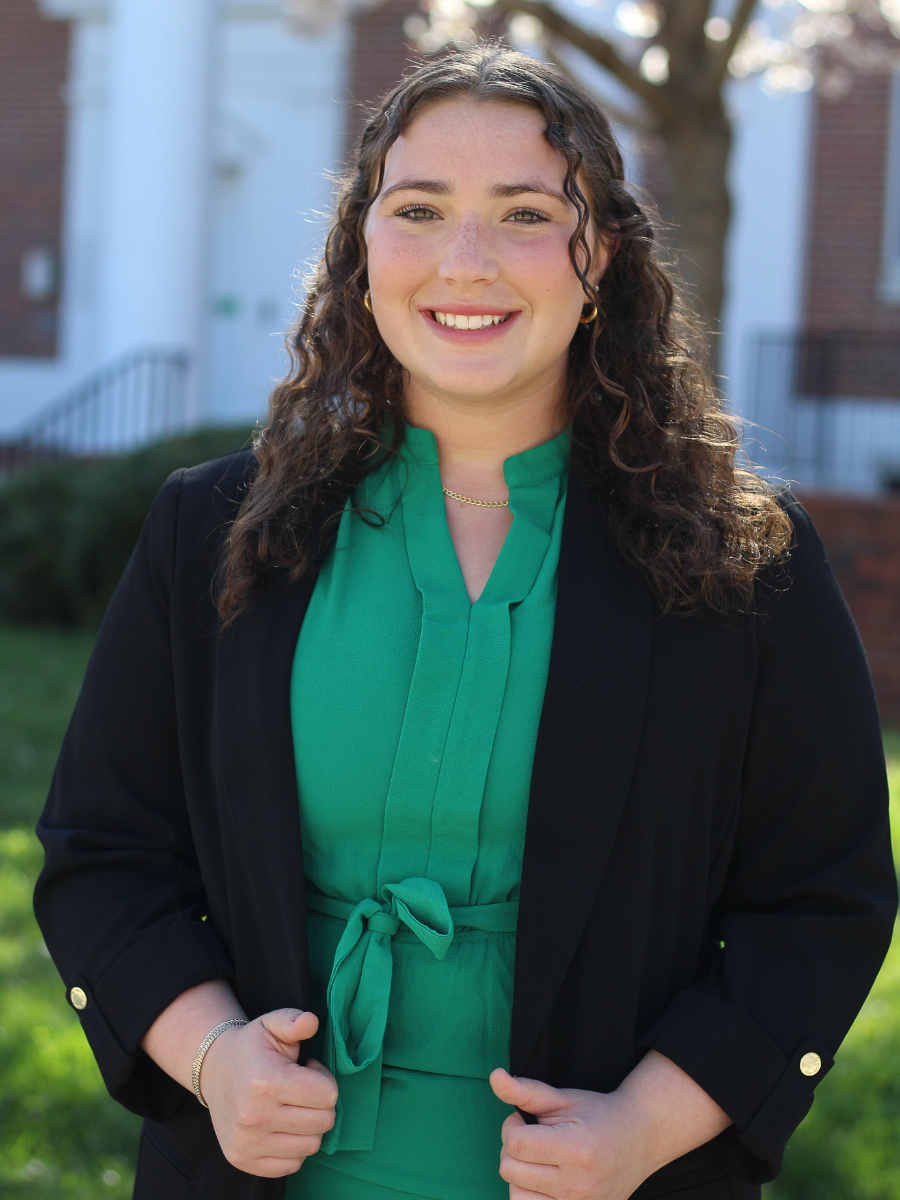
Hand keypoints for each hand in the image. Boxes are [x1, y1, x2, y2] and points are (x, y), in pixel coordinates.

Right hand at [200, 1008, 337, 1177]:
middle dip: (320, 1104)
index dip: (323, 1079)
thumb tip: (311, 1021)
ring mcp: (247, 1142)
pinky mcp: (243, 1159)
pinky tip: (282, 1127)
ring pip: (311, 1146)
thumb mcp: (271, 1024)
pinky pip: (292, 1164)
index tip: (308, 1071)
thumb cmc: (251, 1047)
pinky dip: (294, 1148)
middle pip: (323, 1122)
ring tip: (292, 1106)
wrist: (214, 1071)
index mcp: (266, 1081)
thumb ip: (293, 1020)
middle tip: (302, 1090)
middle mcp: (254, 1116)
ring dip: (309, 1126)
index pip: (328, 1095)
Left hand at [490, 1068, 659, 1199]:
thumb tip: (494, 1076)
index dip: (511, 1126)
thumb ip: (526, 1091)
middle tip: (532, 1136)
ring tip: (537, 1159)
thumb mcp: (563, 1098)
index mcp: (576, 1149)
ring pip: (517, 1197)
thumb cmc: (599, 1114)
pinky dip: (530, 1195)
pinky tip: (542, 1178)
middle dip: (513, 1148)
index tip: (522, 1119)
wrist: (640, 1139)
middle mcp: (578, 1185)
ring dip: (519, 1175)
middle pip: (511, 1171)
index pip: (516, 1145)